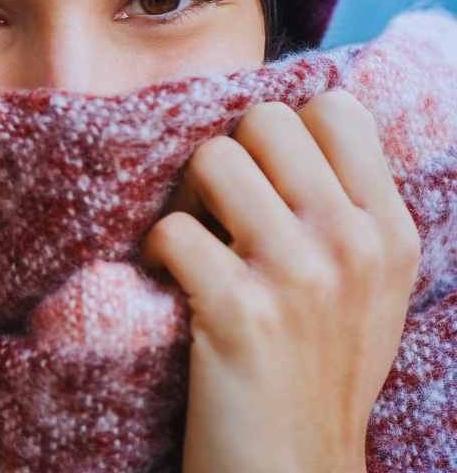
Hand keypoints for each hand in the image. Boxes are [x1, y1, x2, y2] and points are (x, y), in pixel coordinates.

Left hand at [139, 90, 420, 472]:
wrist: (294, 472)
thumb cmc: (316, 373)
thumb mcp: (368, 288)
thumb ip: (345, 210)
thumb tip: (290, 127)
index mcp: (390, 230)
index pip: (336, 108)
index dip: (282, 132)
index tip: (263, 180)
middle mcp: (353, 243)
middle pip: (264, 121)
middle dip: (227, 156)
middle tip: (215, 211)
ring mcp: (299, 275)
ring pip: (213, 159)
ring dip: (185, 199)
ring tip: (191, 246)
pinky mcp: (240, 311)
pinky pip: (172, 229)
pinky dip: (155, 253)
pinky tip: (168, 285)